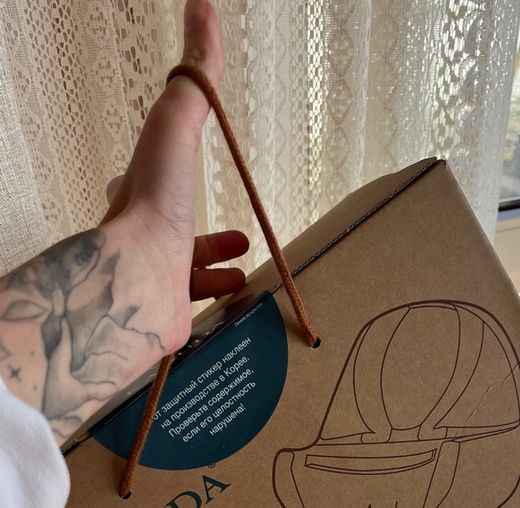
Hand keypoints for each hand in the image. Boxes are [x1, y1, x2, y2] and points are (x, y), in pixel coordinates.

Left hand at [0, 0, 248, 441]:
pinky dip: (222, 309)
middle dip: (207, 241)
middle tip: (239, 240)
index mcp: (141, 202)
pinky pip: (197, 316)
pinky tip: (244, 304)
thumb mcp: (177, 123)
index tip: (196, 188)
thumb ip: (194, 75)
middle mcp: (142, 246)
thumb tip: (201, 5)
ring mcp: (154, 288)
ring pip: (188, 282)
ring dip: (218, 276)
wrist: (133, 284)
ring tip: (246, 273)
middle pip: (175, 242)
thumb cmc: (153, 204)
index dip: (177, 186)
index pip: (156, 189)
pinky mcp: (167, 324)